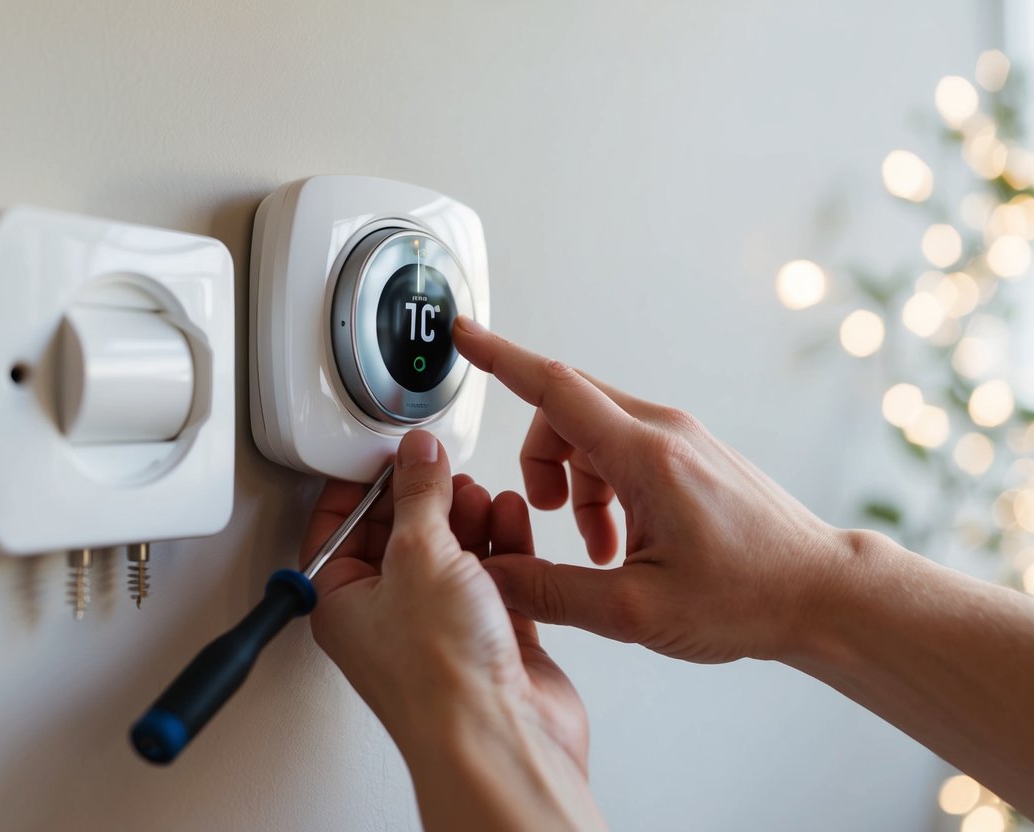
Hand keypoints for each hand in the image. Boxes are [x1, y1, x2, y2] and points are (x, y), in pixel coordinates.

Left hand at [301, 431, 603, 830]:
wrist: (500, 737)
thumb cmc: (439, 678)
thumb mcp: (419, 555)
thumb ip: (419, 494)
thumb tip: (416, 454)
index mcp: (343, 601)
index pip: (339, 527)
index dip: (362, 484)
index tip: (388, 449)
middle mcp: (388, 615)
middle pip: (401, 534)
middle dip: (424, 497)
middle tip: (440, 468)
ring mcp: (441, 625)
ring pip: (450, 551)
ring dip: (466, 515)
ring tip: (477, 491)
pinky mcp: (490, 634)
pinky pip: (492, 573)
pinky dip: (501, 541)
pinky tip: (507, 516)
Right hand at [453, 317, 851, 664]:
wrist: (823, 593)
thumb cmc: (748, 597)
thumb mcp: (637, 612)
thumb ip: (552, 591)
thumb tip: (493, 576)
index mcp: (646, 457)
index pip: (554, 387)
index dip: (499, 357)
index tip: (462, 332)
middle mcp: (663, 431)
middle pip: (565, 410)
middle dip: (538, 458)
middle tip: (545, 516)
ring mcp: (680, 438)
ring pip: (592, 432)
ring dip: (574, 482)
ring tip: (596, 551)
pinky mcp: (690, 453)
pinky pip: (622, 448)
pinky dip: (603, 487)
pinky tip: (620, 542)